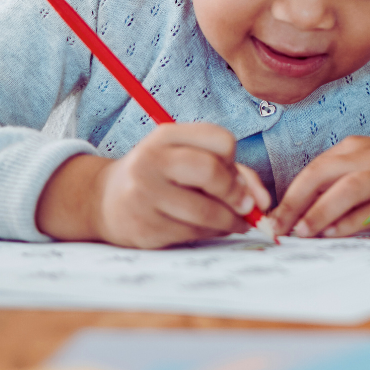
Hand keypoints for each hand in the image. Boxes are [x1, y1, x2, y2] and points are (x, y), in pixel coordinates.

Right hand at [37, 123, 271, 247]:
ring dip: (229, 221)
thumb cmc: (162, 176)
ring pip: (206, 212)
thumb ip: (234, 172)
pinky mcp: (145, 228)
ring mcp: (145, 195)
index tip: (233, 175)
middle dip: (236, 193)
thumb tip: (262, 203)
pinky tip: (207, 229)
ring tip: (233, 221)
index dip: (234, 161)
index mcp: (167, 135)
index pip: (221, 140)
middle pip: (211, 171)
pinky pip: (193, 234)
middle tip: (245, 206)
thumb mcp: (190, 158)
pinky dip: (210, 234)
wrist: (106, 200)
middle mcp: (152, 161)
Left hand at [271, 136, 369, 238]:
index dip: (289, 197)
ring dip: (319, 213)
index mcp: (353, 149)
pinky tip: (334, 234)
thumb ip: (339, 189)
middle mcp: (367, 155)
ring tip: (302, 233)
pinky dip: (350, 222)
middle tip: (277, 229)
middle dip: (294, 204)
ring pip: (343, 189)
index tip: (272, 220)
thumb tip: (303, 218)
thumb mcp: (369, 172)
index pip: (312, 171)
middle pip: (320, 175)